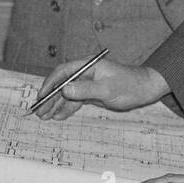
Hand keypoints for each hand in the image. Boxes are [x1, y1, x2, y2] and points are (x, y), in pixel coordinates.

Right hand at [32, 57, 169, 119]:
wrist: (145, 89)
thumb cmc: (129, 86)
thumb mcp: (107, 89)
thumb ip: (86, 89)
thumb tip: (65, 89)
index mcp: (88, 66)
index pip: (63, 72)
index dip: (50, 83)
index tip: (41, 96)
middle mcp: (85, 72)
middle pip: (62, 83)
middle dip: (49, 97)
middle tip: (38, 111)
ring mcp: (88, 82)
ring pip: (67, 93)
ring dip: (55, 104)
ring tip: (44, 117)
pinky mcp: (92, 92)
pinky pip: (75, 100)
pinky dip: (66, 108)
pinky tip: (58, 116)